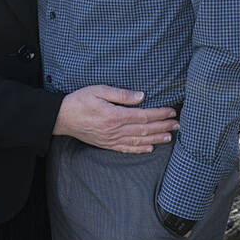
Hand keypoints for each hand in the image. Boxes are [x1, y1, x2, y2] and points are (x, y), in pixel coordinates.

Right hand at [53, 85, 177, 152]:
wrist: (62, 117)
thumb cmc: (80, 100)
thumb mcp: (100, 90)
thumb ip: (122, 94)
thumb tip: (142, 96)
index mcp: (115, 115)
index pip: (144, 116)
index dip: (160, 114)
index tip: (171, 111)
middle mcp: (115, 130)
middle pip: (145, 129)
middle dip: (163, 127)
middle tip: (178, 124)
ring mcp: (111, 139)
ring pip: (138, 141)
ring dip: (156, 139)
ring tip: (170, 137)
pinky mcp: (106, 144)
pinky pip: (126, 149)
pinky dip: (139, 149)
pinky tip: (149, 149)